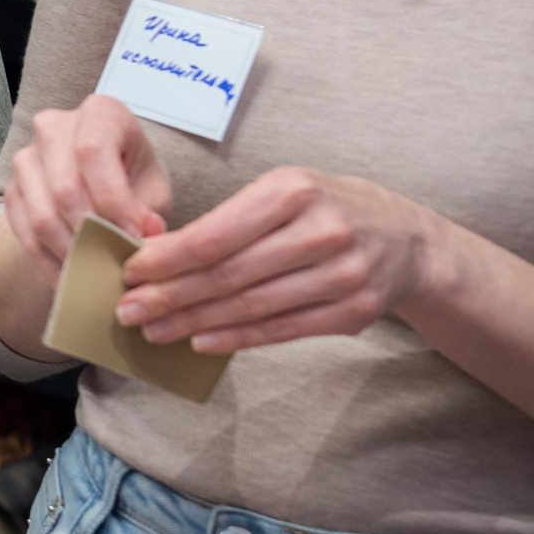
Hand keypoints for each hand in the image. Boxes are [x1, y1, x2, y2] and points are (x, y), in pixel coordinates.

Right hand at [1, 93, 171, 280]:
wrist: (101, 182)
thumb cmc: (134, 180)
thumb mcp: (153, 188)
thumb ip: (149, 211)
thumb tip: (143, 237)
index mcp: (99, 113)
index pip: (92, 151)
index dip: (113, 199)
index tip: (136, 236)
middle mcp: (54, 127)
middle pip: (64, 188)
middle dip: (93, 234)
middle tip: (116, 262)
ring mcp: (27, 158)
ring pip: (41, 216)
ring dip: (72, 254)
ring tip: (97, 276)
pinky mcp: (12, 191)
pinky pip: (25, 234)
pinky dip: (50, 264)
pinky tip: (72, 279)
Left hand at [117, 166, 446, 353]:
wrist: (405, 237)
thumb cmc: (323, 208)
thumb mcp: (281, 192)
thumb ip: (228, 221)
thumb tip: (157, 253)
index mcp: (293, 191)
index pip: (217, 233)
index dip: (168, 259)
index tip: (130, 272)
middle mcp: (321, 230)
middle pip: (229, 274)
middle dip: (171, 296)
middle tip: (128, 311)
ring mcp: (342, 274)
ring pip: (252, 306)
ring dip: (195, 323)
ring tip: (154, 331)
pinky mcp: (354, 311)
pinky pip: (282, 329)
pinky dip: (237, 338)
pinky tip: (202, 342)